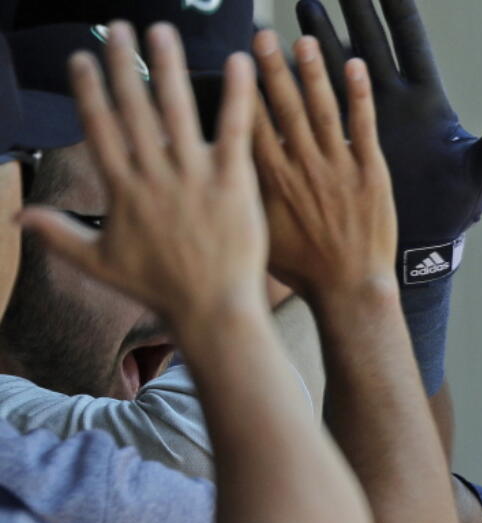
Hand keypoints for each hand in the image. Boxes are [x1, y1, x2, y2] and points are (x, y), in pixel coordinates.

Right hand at [21, 22, 265, 330]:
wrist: (212, 312)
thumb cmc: (159, 291)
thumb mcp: (100, 263)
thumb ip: (59, 234)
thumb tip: (19, 217)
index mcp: (123, 190)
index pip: (100, 128)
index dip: (90, 91)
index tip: (83, 58)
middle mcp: (155, 177)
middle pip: (135, 110)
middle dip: (125, 65)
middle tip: (121, 28)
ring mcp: (196, 178)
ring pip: (179, 111)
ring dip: (168, 67)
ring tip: (162, 32)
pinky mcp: (235, 184)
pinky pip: (234, 132)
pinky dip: (237, 96)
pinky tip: (238, 63)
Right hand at [252, 30, 395, 302]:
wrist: (349, 289)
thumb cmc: (302, 269)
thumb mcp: (260, 232)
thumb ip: (243, 196)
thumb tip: (215, 172)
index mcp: (271, 179)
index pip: (251, 123)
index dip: (243, 89)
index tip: (235, 59)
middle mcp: (302, 166)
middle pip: (283, 107)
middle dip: (272, 67)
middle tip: (262, 33)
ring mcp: (338, 167)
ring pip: (322, 109)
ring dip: (313, 72)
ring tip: (304, 39)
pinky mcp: (370, 173)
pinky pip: (364, 126)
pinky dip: (359, 95)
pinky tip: (354, 66)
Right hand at [295, 0, 481, 284]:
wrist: (418, 246)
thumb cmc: (452, 210)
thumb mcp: (480, 171)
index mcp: (425, 99)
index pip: (408, 38)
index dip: (396, 5)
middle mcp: (393, 101)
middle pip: (371, 41)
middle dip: (354, 7)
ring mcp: (366, 119)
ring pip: (339, 67)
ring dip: (321, 37)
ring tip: (305, 5)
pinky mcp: (343, 141)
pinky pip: (321, 104)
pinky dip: (305, 82)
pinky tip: (287, 60)